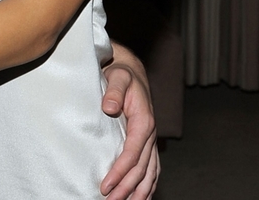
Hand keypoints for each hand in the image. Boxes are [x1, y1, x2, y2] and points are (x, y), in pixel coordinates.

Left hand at [99, 47, 159, 199]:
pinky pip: (152, 168)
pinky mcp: (147, 142)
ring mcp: (150, 140)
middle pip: (140, 168)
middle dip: (126, 188)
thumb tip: (108, 108)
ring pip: (149, 173)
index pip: (132, 153)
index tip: (106, 185)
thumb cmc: (122, 75)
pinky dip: (148, 185)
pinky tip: (140, 197)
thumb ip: (113, 91)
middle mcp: (150, 134)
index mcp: (144, 121)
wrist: (131, 71)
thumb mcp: (118, 77)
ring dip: (138, 192)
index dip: (120, 171)